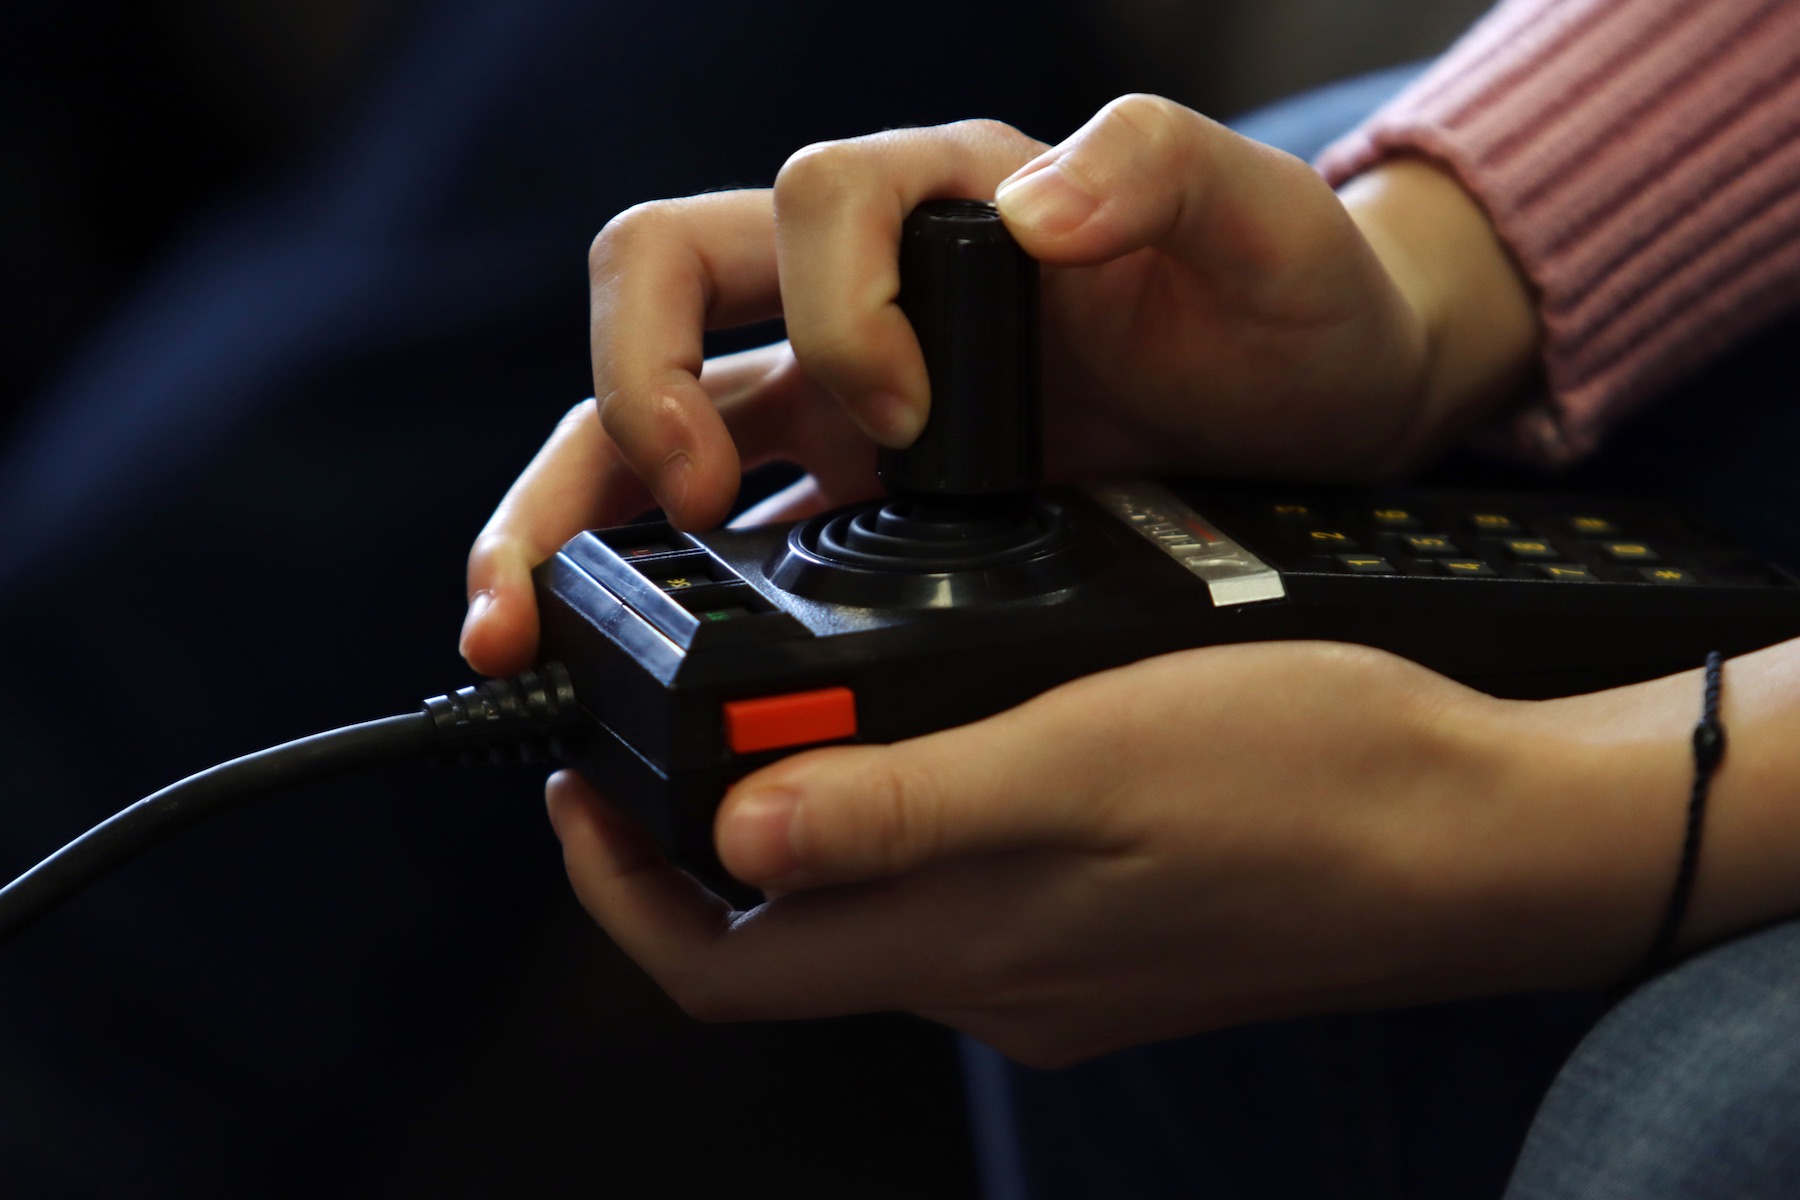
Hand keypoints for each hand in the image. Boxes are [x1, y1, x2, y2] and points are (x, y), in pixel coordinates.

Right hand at [461, 96, 1537, 674]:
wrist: (1322, 411)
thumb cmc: (1293, 304)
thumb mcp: (1262, 221)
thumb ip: (1158, 171)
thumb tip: (1030, 206)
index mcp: (949, 202)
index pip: (810, 201)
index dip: (831, 307)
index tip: (911, 417)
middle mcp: (868, 292)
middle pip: (664, 283)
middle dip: (629, 387)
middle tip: (679, 505)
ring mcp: (843, 396)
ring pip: (644, 416)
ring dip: (565, 504)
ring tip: (516, 618)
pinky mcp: (853, 495)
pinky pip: (708, 523)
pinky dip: (639, 578)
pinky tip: (611, 653)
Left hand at [545, 641, 1696, 1066]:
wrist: (1476, 833)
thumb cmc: (1306, 777)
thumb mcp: (1088, 762)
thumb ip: (908, 808)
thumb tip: (735, 830)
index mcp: (964, 943)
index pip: (720, 961)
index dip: (615, 885)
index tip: (571, 782)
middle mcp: (989, 971)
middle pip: (781, 932)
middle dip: (693, 836)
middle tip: (663, 720)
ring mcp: (1049, 959)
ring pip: (870, 902)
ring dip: (807, 814)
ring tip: (790, 699)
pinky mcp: (1106, 927)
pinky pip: (963, 883)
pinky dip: (910, 812)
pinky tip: (940, 726)